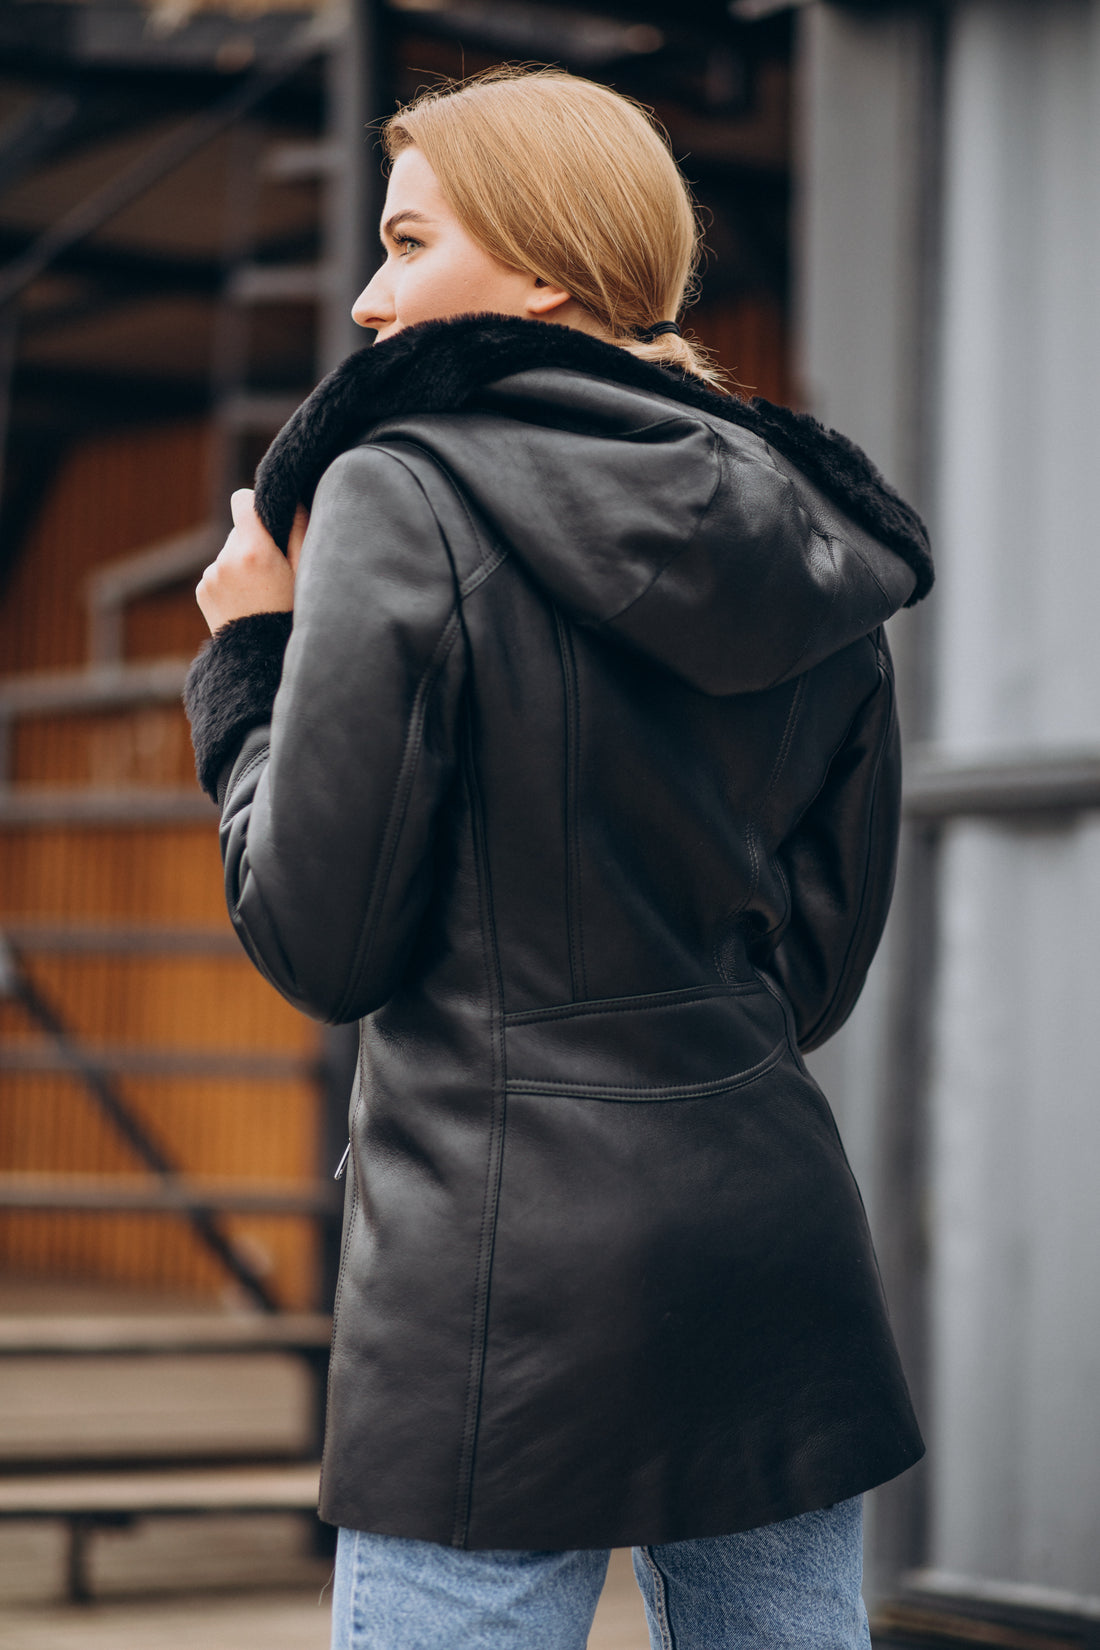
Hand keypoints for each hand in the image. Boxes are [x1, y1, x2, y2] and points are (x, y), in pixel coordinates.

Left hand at [196, 491, 308, 634]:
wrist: (263, 659)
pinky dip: (231, 581)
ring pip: (230, 553)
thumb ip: (298, 530)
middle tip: (274, 574)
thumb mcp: (305, 573)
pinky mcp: (203, 590)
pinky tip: (247, 603)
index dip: (255, 506)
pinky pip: (219, 572)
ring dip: (243, 564)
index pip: (242, 501)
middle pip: (240, 532)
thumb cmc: (292, 615)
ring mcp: (211, 576)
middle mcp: (225, 560)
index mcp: (253, 552)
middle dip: (255, 544)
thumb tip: (290, 499)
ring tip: (261, 594)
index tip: (267, 521)